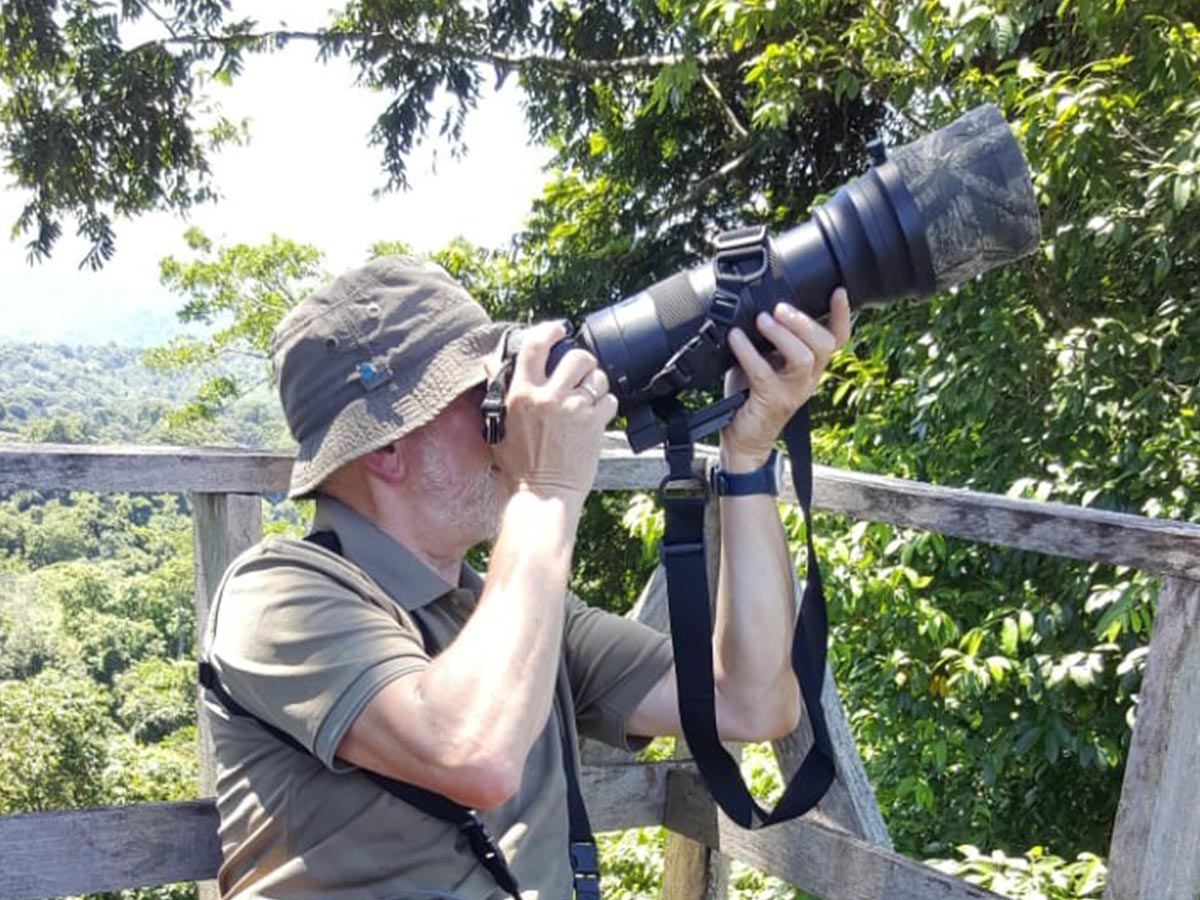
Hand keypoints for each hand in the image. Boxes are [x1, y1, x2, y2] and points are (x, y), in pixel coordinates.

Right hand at [488, 321, 618, 503]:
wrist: (542, 495)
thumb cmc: (518, 466)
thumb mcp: (497, 425)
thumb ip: (496, 391)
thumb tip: (489, 363)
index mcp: (521, 394)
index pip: (534, 347)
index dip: (548, 331)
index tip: (557, 329)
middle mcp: (548, 397)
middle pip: (576, 356)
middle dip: (581, 360)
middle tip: (579, 370)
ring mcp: (574, 409)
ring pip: (596, 376)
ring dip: (595, 383)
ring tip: (588, 395)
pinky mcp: (594, 424)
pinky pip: (609, 400)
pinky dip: (606, 405)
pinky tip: (595, 415)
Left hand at [720, 288, 850, 471]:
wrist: (743, 440)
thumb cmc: (751, 399)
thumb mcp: (764, 363)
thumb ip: (767, 342)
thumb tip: (756, 308)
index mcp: (810, 368)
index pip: (837, 340)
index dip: (842, 315)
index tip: (837, 291)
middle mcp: (808, 379)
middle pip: (824, 345)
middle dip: (803, 322)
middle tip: (780, 308)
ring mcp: (793, 392)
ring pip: (803, 358)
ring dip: (782, 334)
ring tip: (762, 320)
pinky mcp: (773, 402)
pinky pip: (764, 372)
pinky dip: (748, 351)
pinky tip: (736, 338)